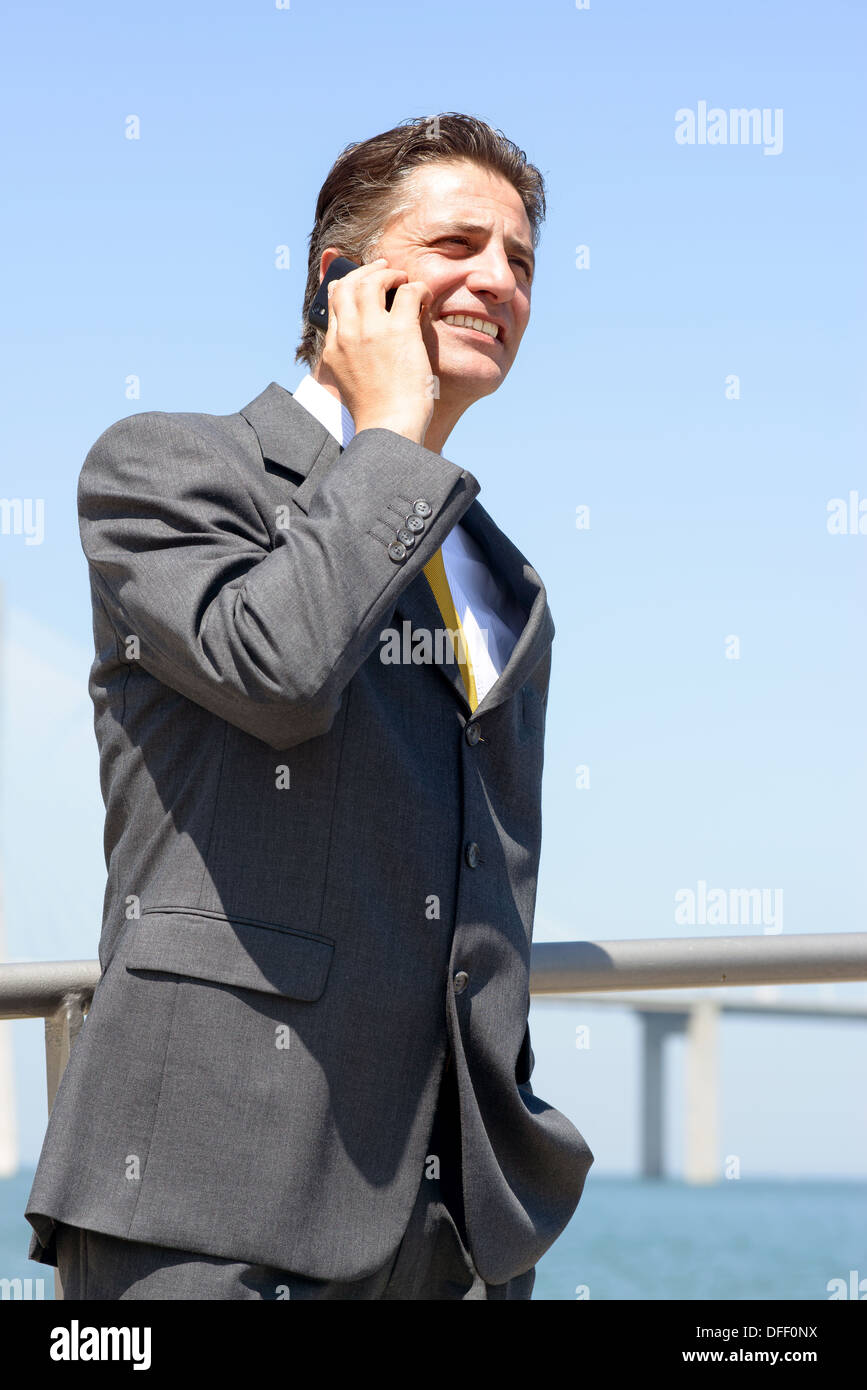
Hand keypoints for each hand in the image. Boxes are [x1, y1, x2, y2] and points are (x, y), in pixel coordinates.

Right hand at [319, 259, 435, 445]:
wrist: (388, 427)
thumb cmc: (377, 412)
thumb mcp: (350, 381)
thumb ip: (351, 357)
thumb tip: (363, 343)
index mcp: (334, 348)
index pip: (334, 301)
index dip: (349, 283)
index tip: (363, 282)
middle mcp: (348, 334)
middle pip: (350, 284)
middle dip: (367, 271)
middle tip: (386, 270)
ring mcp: (372, 331)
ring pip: (374, 281)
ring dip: (391, 275)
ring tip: (404, 280)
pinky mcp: (399, 331)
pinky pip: (410, 292)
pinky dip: (419, 288)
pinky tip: (425, 296)